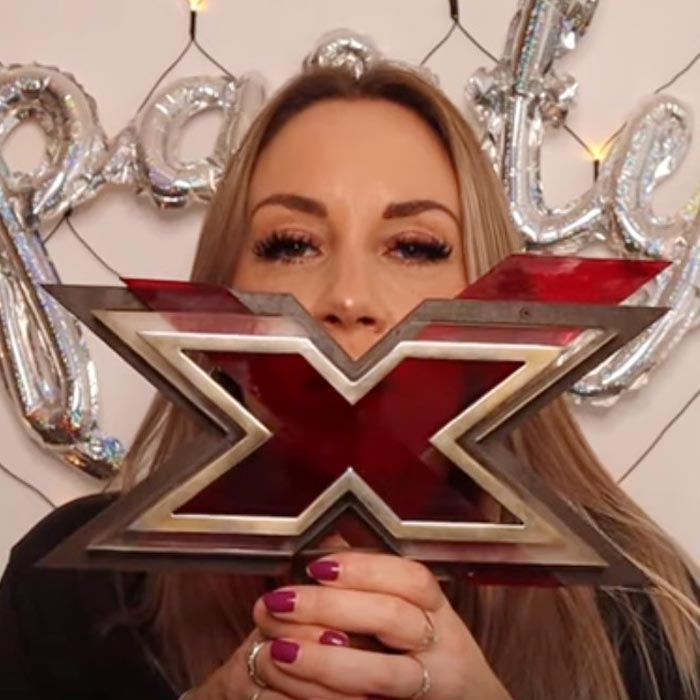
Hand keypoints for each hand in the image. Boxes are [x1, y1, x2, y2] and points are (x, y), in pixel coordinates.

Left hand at [250, 551, 512, 699]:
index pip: (410, 578)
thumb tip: (325, 540)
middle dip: (331, 607)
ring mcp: (429, 687)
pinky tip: (299, 689)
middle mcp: (441, 647)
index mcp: (437, 610)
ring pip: (384, 674)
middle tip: (281, 601)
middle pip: (393, 617)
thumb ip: (370, 579)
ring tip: (280, 650)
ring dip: (327, 661)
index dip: (363, 568)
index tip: (317, 566)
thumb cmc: (430, 654)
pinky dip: (331, 698)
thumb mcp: (412, 611)